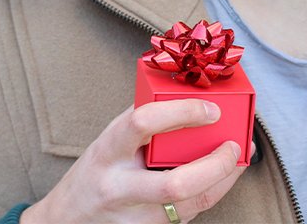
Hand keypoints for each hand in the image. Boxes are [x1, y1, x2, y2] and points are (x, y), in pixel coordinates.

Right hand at [22, 100, 245, 222]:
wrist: (67, 218)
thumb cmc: (96, 169)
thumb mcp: (110, 138)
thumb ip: (142, 118)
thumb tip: (187, 94)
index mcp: (108, 151)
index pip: (143, 123)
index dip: (182, 113)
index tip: (210, 109)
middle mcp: (118, 187)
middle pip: (173, 184)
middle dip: (215, 165)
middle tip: (234, 144)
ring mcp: (133, 216)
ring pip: (189, 205)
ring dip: (224, 180)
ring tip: (238, 157)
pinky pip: (188, 214)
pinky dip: (211, 192)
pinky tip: (222, 176)